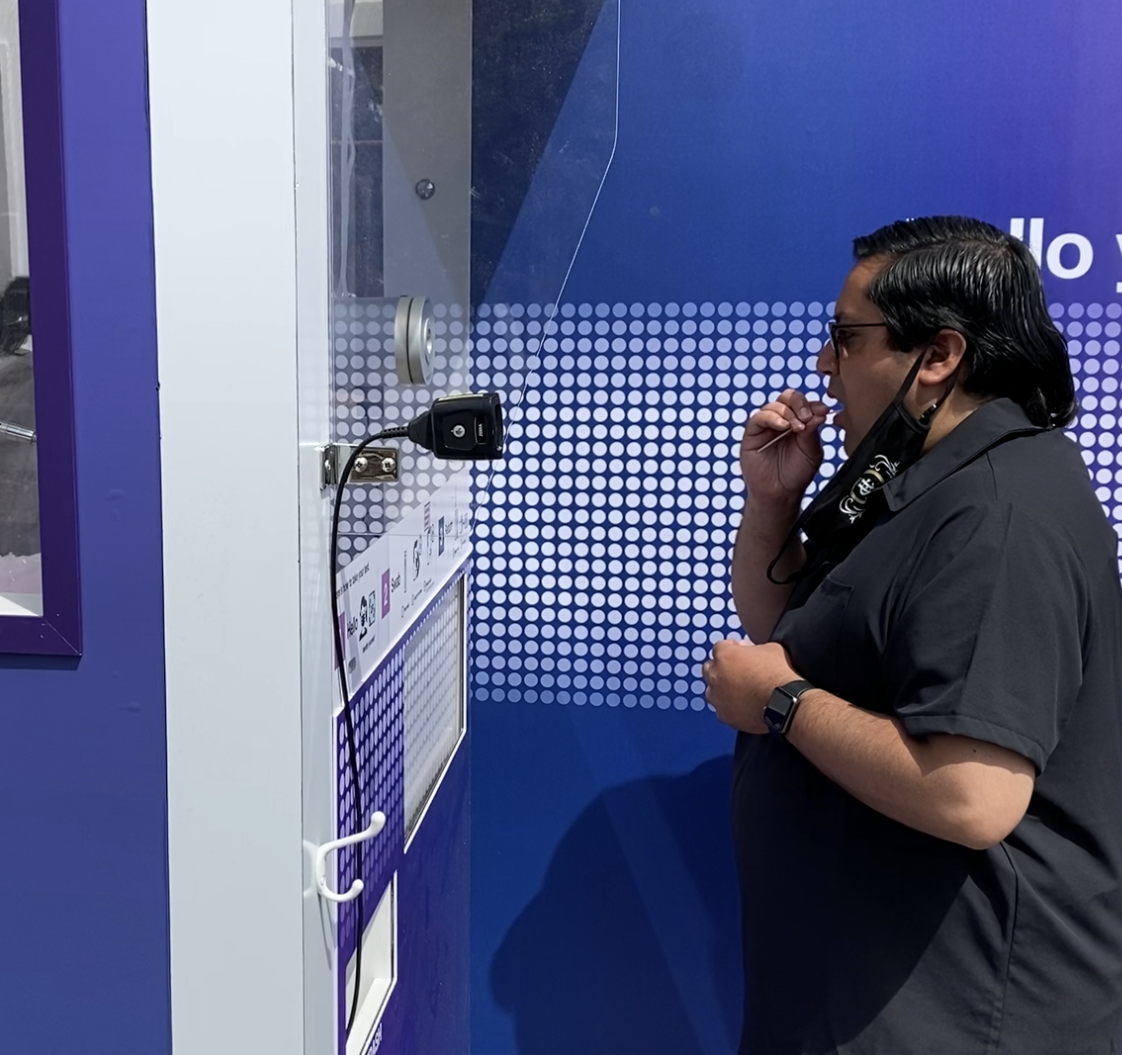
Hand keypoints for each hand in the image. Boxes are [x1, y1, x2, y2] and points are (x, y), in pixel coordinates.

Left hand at [702, 640, 799, 733]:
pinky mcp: (724, 715)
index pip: (720, 647)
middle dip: (721, 667)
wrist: (786, 703)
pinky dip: (729, 706)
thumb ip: (753, 648)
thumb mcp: (771, 648)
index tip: (741, 652)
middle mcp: (716, 676)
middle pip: (710, 668)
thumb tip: (751, 651)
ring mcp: (718, 697)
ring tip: (740, 690)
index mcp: (725, 655)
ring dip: (722, 688)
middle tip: (738, 670)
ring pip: (712, 690)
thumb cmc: (780, 675)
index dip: (732, 649)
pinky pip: (722, 708)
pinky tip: (743, 705)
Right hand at [740, 390, 829, 505]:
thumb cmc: (796, 475)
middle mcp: (782, 421)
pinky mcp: (752, 434)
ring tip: (796, 428)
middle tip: (807, 417)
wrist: (780, 494)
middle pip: (788, 398)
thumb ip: (812, 432)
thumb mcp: (811, 453)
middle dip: (799, 403)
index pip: (804, 404)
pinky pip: (759, 418)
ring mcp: (766, 427)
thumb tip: (819, 412)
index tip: (823, 411)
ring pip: (774, 405)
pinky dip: (772, 418)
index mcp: (799, 423)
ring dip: (787, 413)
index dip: (813, 404)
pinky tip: (782, 427)